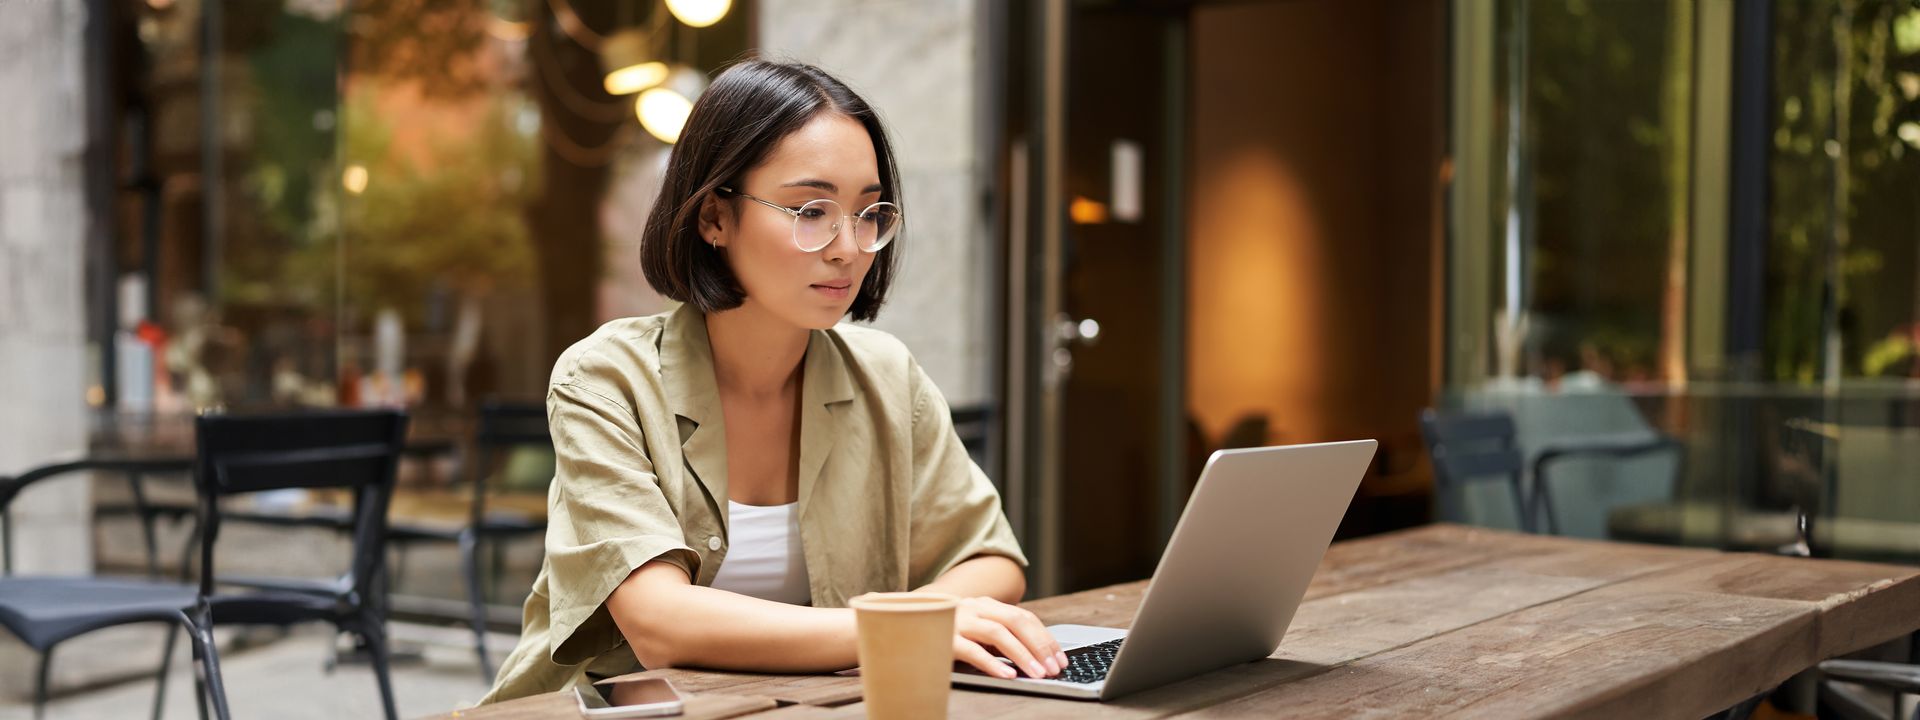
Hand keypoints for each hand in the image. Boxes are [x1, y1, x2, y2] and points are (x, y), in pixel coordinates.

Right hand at [950, 597, 1067, 678]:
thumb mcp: (975, 631)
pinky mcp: (943, 638)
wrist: (901, 625)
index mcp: (985, 605)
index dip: (1045, 638)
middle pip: (1016, 621)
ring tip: (1036, 673)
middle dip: (1039, 645)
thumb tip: (1035, 657)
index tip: (1060, 658)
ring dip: (1021, 655)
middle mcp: (974, 607)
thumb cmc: (945, 634)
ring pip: (997, 633)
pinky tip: (1006, 676)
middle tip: (1053, 668)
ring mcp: (958, 620)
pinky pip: (971, 650)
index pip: (1024, 617)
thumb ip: (999, 637)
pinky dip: (992, 664)